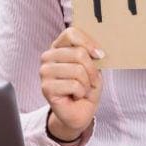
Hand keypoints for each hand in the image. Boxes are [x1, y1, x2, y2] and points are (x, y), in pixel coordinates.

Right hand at [39, 26, 104, 142]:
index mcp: (59, 47)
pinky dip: (81, 92)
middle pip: (78, 53)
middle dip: (92, 70)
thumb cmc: (86, 87)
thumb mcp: (93, 67)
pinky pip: (74, 85)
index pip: (71, 33)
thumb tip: (98, 51)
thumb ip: (92, 55)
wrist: (79, 112)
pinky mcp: (46, 87)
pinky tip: (75, 96)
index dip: (88, 43)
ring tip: (82, 89)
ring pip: (77, 70)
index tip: (100, 55)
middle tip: (90, 80)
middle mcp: (48, 56)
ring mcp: (45, 72)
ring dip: (86, 83)